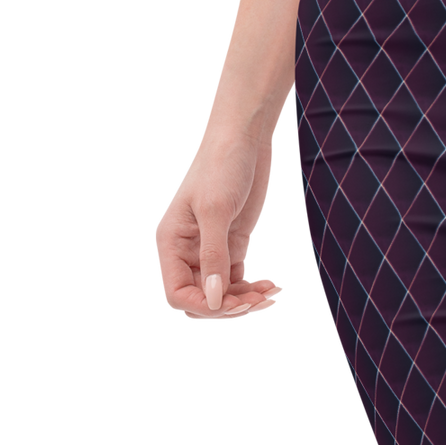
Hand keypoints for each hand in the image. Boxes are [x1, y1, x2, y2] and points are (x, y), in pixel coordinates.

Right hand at [154, 129, 286, 323]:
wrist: (245, 137)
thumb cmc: (222, 165)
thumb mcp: (215, 209)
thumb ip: (214, 255)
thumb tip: (213, 301)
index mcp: (170, 243)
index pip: (175, 293)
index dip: (201, 306)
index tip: (232, 304)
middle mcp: (187, 251)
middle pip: (200, 299)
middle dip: (227, 307)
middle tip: (258, 302)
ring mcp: (211, 249)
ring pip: (222, 294)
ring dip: (246, 301)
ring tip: (272, 296)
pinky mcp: (234, 244)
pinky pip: (239, 279)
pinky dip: (255, 287)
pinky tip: (275, 286)